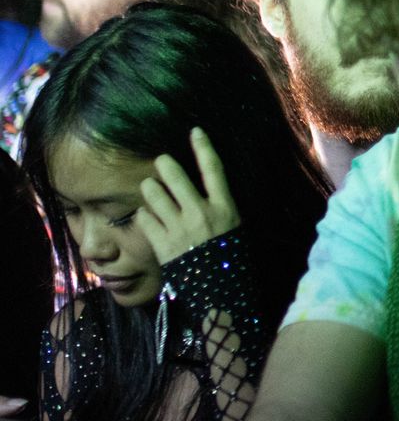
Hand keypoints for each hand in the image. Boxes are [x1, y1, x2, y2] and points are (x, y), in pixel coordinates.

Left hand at [135, 128, 239, 265]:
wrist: (219, 289)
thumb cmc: (228, 254)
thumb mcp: (232, 225)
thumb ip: (217, 204)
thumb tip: (201, 185)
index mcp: (224, 206)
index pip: (213, 169)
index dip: (203, 148)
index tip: (195, 132)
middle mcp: (201, 212)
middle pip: (176, 176)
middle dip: (164, 165)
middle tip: (161, 162)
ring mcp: (179, 227)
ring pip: (153, 193)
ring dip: (150, 188)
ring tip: (152, 190)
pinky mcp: (161, 243)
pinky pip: (144, 217)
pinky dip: (144, 214)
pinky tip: (149, 217)